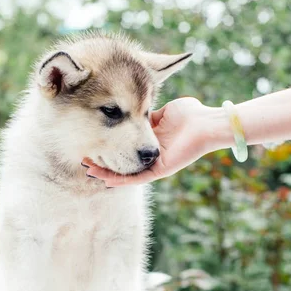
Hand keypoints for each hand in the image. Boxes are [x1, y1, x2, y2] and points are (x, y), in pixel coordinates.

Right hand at [83, 97, 230, 186]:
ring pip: (125, 174)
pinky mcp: (159, 171)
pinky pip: (136, 179)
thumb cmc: (192, 114)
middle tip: (84, 158)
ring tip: (88, 169)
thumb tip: (135, 111)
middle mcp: (151, 156)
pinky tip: (104, 178)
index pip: (125, 146)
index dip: (109, 146)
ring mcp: (154, 166)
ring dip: (106, 173)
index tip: (93, 141)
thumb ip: (148, 114)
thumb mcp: (163, 111)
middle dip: (103, 162)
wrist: (206, 123)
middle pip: (122, 163)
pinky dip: (119, 179)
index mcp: (151, 141)